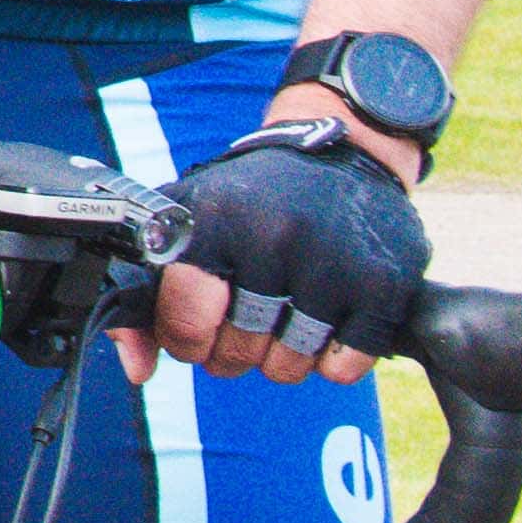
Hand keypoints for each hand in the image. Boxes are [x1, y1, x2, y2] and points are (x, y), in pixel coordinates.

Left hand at [145, 124, 430, 385]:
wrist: (345, 154)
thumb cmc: (252, 199)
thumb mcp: (187, 220)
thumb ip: (145, 293)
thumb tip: (138, 369)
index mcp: (216, 218)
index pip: (187, 319)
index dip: (186, 338)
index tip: (195, 330)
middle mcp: (275, 236)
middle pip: (239, 350)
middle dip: (234, 351)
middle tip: (244, 322)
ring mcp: (334, 261)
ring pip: (289, 366)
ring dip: (282, 358)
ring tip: (282, 319)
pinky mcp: (383, 286)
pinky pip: (343, 368)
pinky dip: (331, 361)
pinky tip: (325, 323)